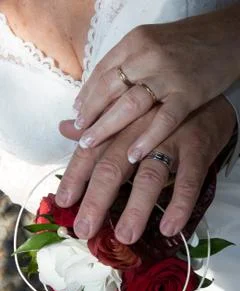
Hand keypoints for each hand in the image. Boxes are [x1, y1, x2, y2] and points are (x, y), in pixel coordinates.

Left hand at [56, 95, 235, 241]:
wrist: (208, 100)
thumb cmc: (162, 114)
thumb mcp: (128, 117)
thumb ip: (97, 128)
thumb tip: (64, 129)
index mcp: (120, 125)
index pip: (91, 151)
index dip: (75, 177)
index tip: (63, 202)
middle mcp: (140, 131)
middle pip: (113, 166)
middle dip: (97, 200)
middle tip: (85, 230)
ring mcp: (169, 139)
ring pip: (149, 175)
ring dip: (136, 208)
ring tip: (126, 236)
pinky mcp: (197, 149)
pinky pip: (189, 180)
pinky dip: (179, 204)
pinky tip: (170, 228)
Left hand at [73, 7, 239, 163]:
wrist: (226, 36)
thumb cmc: (184, 45)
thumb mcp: (148, 45)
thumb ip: (120, 67)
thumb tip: (87, 95)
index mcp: (135, 43)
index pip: (102, 73)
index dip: (86, 97)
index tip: (75, 116)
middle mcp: (148, 57)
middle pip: (110, 89)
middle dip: (90, 114)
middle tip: (78, 134)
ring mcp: (168, 75)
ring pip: (131, 104)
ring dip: (107, 126)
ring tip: (90, 143)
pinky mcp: (189, 93)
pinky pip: (165, 119)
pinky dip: (148, 137)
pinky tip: (132, 154)